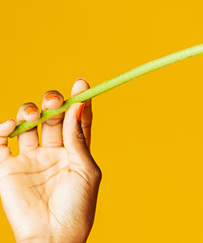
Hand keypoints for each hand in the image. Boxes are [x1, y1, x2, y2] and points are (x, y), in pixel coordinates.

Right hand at [0, 79, 100, 242]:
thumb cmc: (77, 207)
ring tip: (34, 114)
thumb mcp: (85, 170)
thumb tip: (78, 106)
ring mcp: (29, 159)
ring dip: (29, 111)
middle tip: (55, 99)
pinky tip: (11, 126)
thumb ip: (78, 139)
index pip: (77, 120)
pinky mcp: (7, 168)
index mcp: (76, 151)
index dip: (80, 100)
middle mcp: (52, 152)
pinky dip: (2, 128)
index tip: (81, 83)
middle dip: (53, 102)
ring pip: (26, 124)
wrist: (53, 237)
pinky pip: (0, 142)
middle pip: (52, 117)